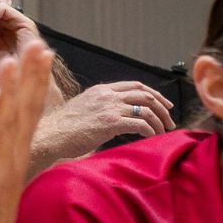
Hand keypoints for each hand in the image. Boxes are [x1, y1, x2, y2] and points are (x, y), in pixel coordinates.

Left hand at [0, 42, 53, 222]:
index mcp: (12, 157)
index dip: (34, 81)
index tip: (40, 51)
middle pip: (26, 111)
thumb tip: (2, 138)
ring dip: (15, 89)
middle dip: (33, 77)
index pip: (27, 112)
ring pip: (9, 123)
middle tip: (41, 43)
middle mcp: (12, 159)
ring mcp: (0, 170)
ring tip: (18, 58)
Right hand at [32, 80, 176, 159]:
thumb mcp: (86, 108)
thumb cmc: (66, 127)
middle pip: (146, 95)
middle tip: (170, 120)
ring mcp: (110, 108)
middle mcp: (108, 95)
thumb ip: (103, 106)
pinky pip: (140, 124)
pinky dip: (150, 130)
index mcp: (102, 90)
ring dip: (159, 121)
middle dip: (163, 107)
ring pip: (146, 109)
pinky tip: (152, 137)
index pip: (135, 86)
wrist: (52, 135)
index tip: (166, 104)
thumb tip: (121, 115)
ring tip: (163, 132)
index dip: (154, 94)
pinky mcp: (111, 123)